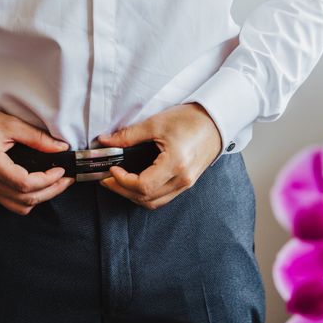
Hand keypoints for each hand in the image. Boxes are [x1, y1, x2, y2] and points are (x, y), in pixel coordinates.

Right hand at [0, 109, 74, 215]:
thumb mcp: (11, 125)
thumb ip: (38, 138)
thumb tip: (60, 148)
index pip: (24, 183)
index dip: (47, 180)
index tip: (60, 170)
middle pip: (25, 199)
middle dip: (51, 191)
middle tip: (66, 179)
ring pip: (20, 206)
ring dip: (42, 197)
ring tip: (56, 184)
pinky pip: (12, 204)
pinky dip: (29, 199)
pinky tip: (39, 187)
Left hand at [97, 102, 222, 209]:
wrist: (216, 120)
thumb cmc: (191, 119)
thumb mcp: (156, 123)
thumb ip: (129, 135)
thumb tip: (106, 142)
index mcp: (176, 164)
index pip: (143, 185)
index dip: (122, 181)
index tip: (112, 170)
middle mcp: (182, 179)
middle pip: (146, 198)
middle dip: (122, 191)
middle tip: (107, 179)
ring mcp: (186, 183)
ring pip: (154, 202)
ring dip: (133, 195)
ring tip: (119, 182)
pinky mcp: (187, 182)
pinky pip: (163, 197)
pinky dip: (147, 195)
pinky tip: (136, 183)